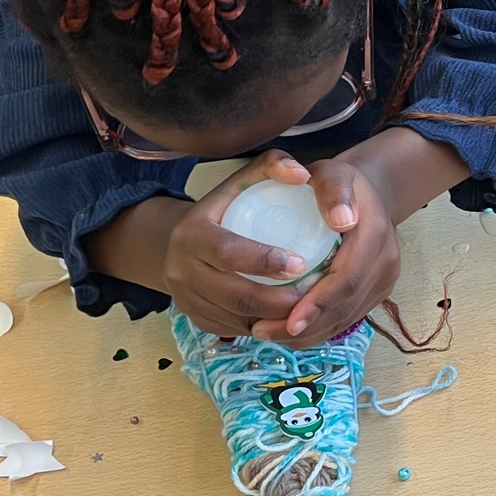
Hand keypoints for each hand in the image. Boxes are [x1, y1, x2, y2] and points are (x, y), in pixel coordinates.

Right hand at [158, 151, 316, 336]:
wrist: (181, 242)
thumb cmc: (223, 209)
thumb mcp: (241, 180)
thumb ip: (271, 166)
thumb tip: (301, 175)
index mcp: (191, 234)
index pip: (229, 252)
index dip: (265, 261)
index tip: (301, 263)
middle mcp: (181, 270)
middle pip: (237, 295)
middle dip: (281, 300)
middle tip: (314, 292)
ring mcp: (186, 299)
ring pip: (238, 318)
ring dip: (277, 319)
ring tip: (308, 306)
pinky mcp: (196, 319)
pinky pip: (235, 330)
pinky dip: (265, 326)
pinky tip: (288, 317)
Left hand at [245, 156, 401, 346]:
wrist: (368, 194)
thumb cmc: (340, 183)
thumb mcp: (334, 173)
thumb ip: (334, 190)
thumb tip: (341, 220)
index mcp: (376, 235)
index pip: (347, 279)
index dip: (318, 303)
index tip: (288, 320)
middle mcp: (385, 262)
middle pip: (346, 306)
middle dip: (307, 325)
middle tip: (262, 332)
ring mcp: (384, 280)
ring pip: (347, 317)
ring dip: (310, 334)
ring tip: (269, 335)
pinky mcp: (377, 291)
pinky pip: (348, 317)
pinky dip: (319, 329)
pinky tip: (289, 333)